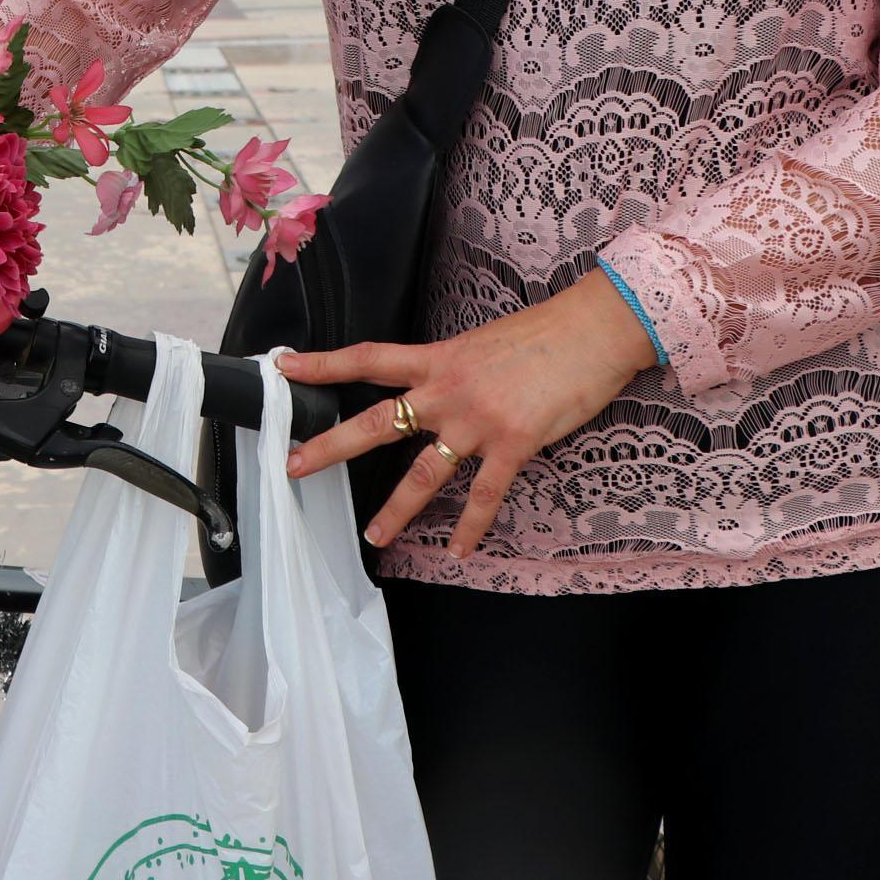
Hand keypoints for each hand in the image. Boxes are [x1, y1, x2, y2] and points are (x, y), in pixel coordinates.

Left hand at [280, 269, 656, 556]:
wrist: (594, 330)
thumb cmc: (544, 334)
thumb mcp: (483, 343)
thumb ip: (453, 369)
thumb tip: (436, 387)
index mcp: (439, 359)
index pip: (368, 359)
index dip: (323, 363)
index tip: (284, 366)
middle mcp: (448, 390)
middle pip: (378, 422)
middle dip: (332, 446)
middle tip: (294, 465)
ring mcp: (478, 419)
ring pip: (425, 472)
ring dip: (397, 509)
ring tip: (374, 535)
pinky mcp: (514, 442)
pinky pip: (484, 494)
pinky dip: (470, 526)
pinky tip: (458, 550)